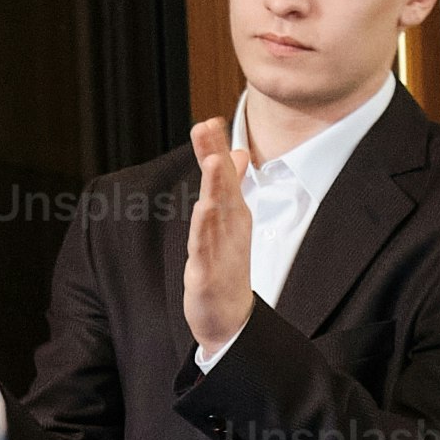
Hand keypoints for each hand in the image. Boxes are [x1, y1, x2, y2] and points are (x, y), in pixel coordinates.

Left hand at [179, 115, 254, 355]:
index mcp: (233, 213)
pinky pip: (206, 248)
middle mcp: (231, 227)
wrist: (230, 319)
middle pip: (223, 186)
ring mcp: (222, 249)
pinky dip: (206, 229)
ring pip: (217, 212)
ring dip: (215, 187)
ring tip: (212, 162)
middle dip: (215, 156)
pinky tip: (204, 211)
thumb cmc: (227, 267)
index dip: (216, 147)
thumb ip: (228, 184)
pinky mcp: (209, 273)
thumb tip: (235, 152)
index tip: (209, 120)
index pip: (224, 174)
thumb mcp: (228, 220)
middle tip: (208, 127)